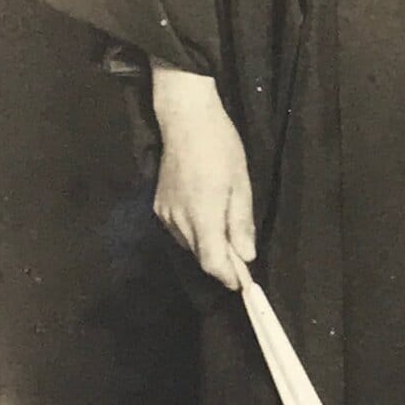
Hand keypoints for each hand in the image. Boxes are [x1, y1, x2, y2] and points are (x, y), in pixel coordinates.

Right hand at [151, 64, 254, 290]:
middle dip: (222, 263)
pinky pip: (179, 231)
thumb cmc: (220, 147)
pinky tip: (208, 220)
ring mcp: (164, 213)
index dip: (229, 276)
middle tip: (242, 259)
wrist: (185, 120)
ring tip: (227, 234)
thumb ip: (241, 223)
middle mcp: (178, 219)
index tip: (244, 284)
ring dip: (209, 247)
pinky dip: (196, 234)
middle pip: (201, 256)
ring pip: (190, 245)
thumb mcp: (241, 184)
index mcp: (202, 215)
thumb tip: (246, 256)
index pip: (213, 262)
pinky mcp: (158, 206)